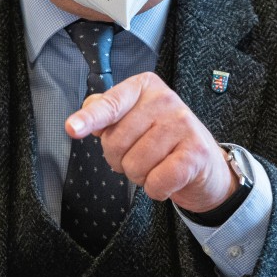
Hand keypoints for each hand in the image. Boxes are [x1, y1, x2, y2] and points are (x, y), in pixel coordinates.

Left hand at [65, 72, 237, 212]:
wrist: (203, 163)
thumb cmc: (162, 139)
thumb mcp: (134, 118)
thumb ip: (107, 112)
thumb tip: (84, 116)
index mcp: (145, 87)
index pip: (111, 104)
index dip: (91, 119)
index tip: (72, 128)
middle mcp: (166, 99)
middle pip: (116, 142)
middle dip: (121, 159)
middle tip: (141, 155)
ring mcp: (184, 124)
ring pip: (134, 166)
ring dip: (140, 176)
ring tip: (157, 165)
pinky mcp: (196, 152)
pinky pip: (156, 182)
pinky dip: (157, 190)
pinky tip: (169, 179)